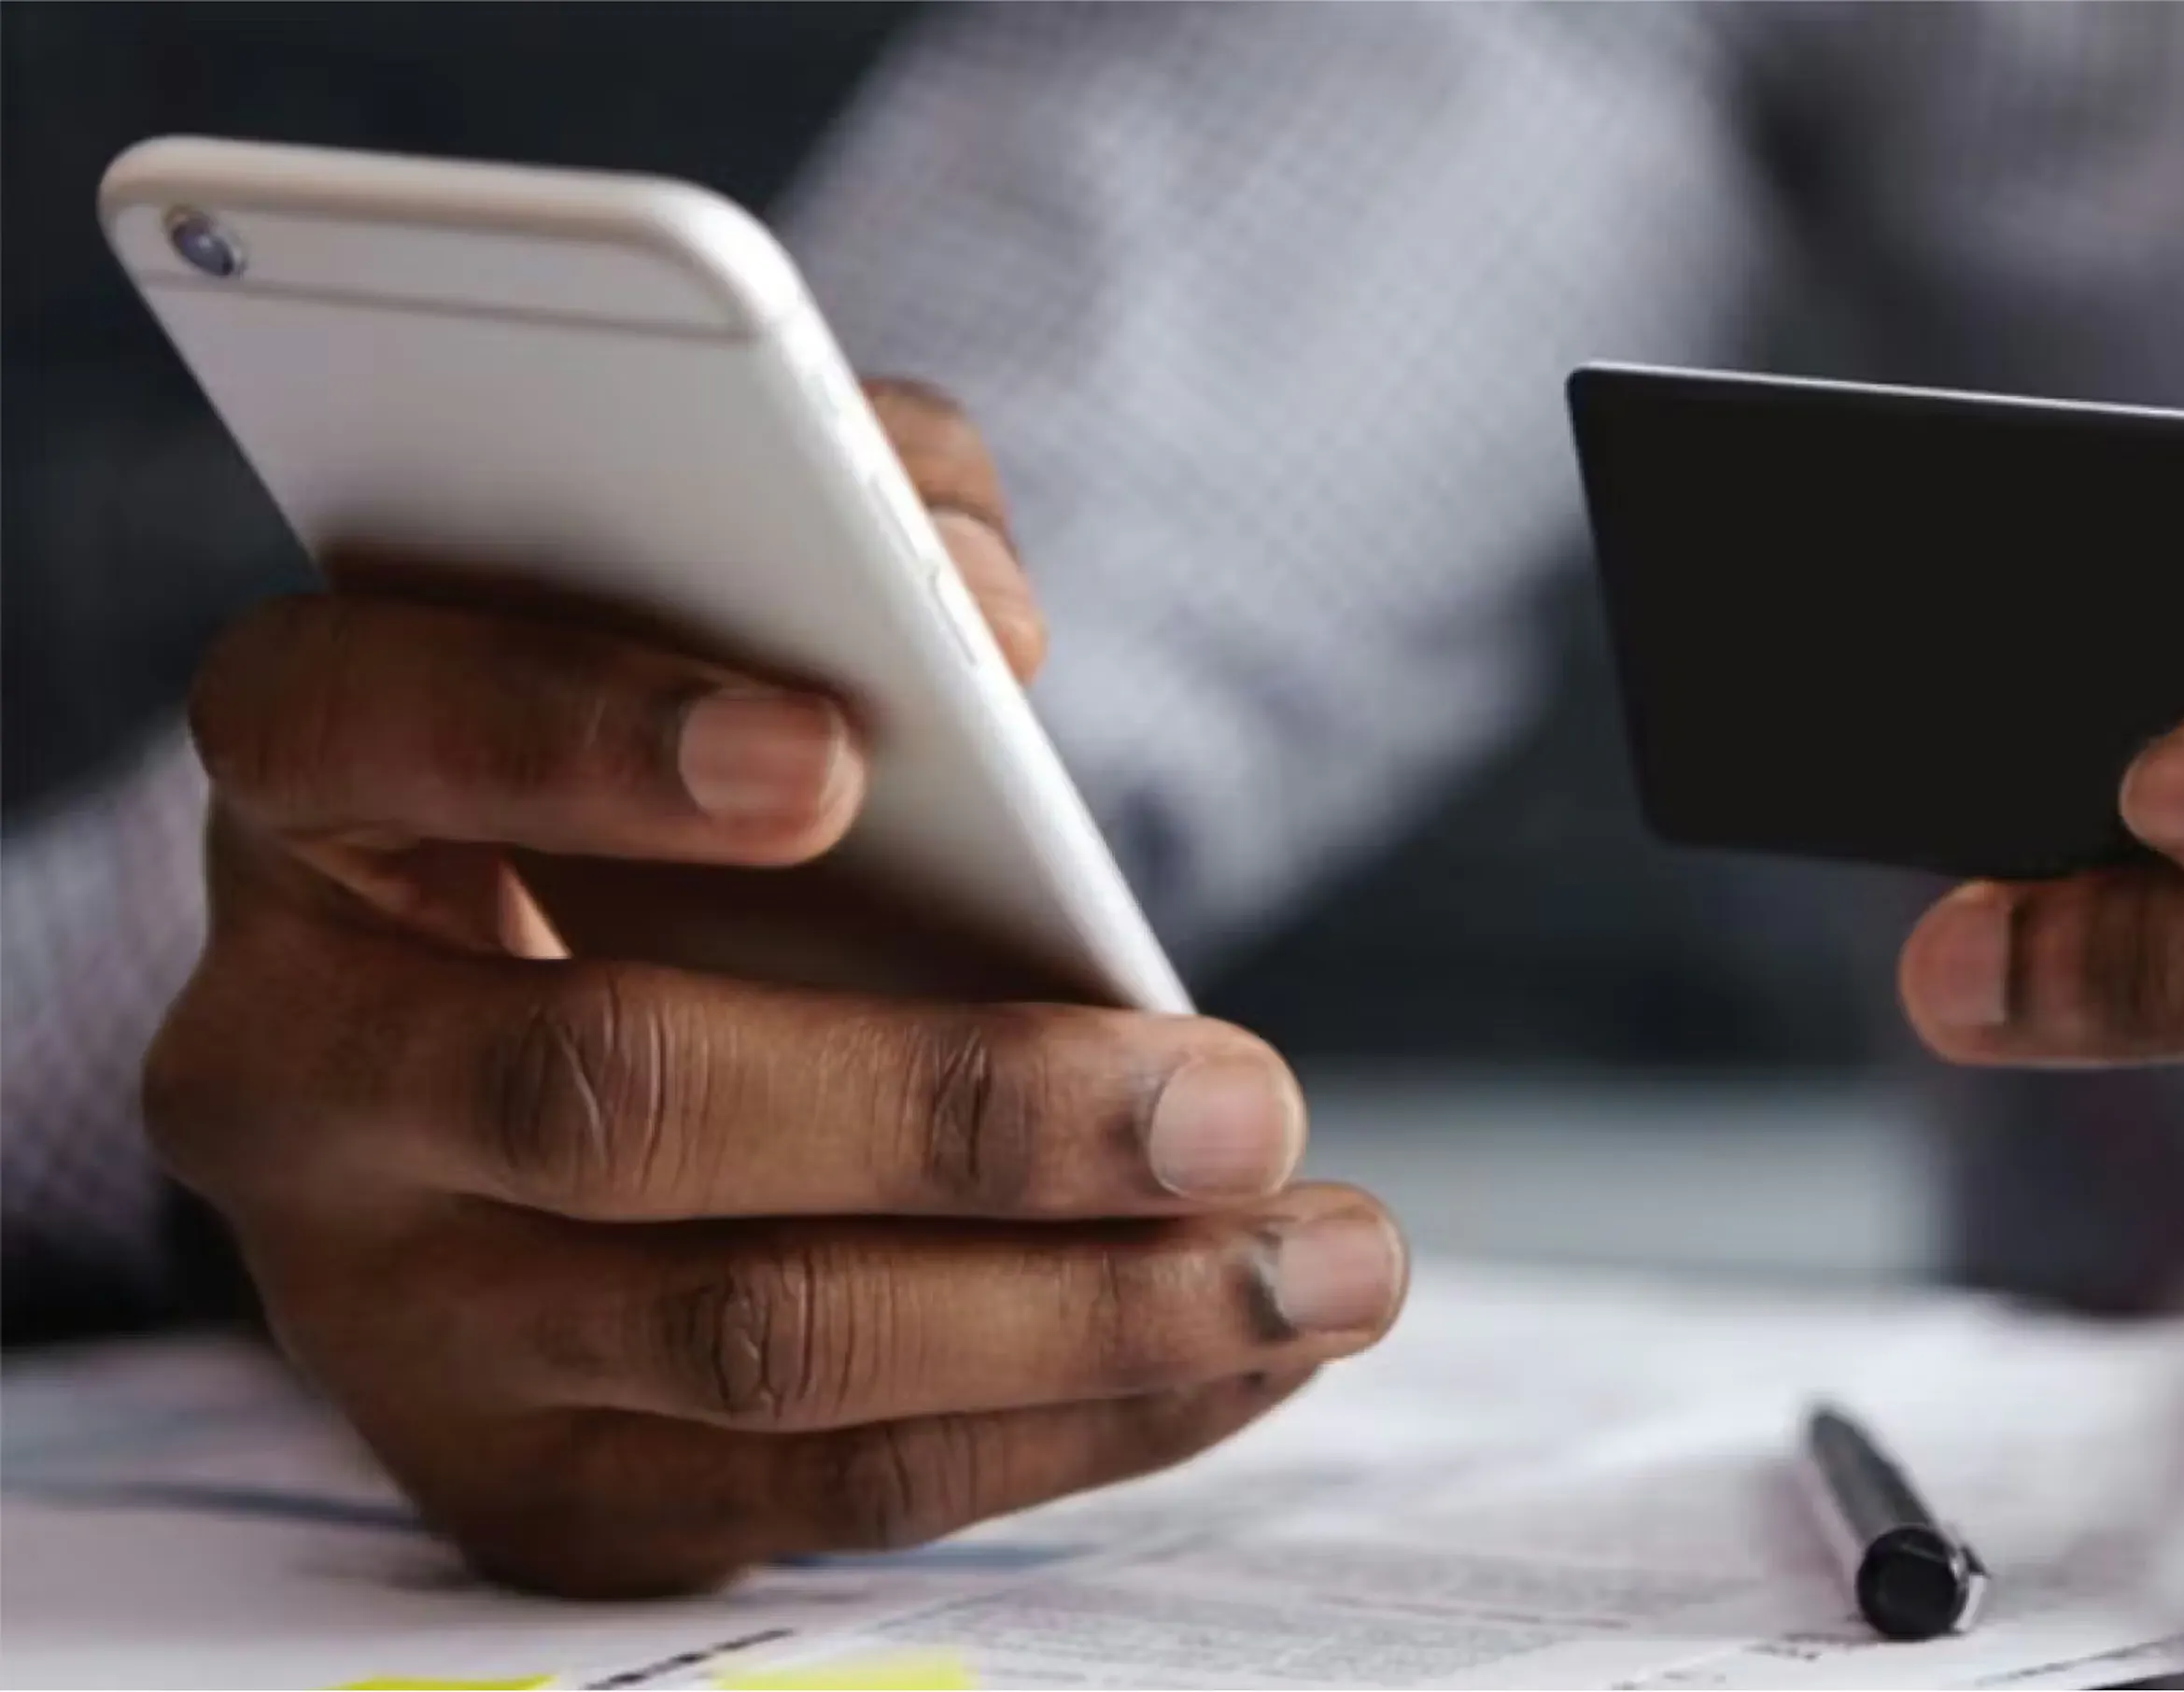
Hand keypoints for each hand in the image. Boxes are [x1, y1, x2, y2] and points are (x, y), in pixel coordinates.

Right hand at [143, 384, 1405, 1597]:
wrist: (543, 1088)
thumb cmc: (669, 793)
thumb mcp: (722, 613)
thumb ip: (856, 517)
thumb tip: (987, 622)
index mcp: (308, 798)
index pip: (361, 729)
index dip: (579, 734)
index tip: (842, 753)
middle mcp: (295, 1068)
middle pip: (610, 1098)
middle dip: (964, 1109)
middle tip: (1239, 1100)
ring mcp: (393, 1310)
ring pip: (750, 1335)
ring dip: (1083, 1310)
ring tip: (1322, 1256)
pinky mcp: (529, 1486)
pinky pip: (821, 1489)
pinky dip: (1073, 1424)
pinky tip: (1248, 1347)